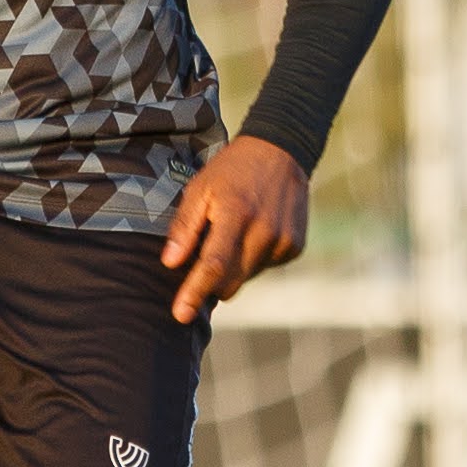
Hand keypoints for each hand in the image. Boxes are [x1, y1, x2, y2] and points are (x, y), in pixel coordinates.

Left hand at [159, 136, 308, 322]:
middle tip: (203, 256)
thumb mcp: (200, 188)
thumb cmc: (231, 171)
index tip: (181, 314)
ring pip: (246, 277)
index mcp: (236, 213)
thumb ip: (185, 226)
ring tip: (232, 232)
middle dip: (211, 282)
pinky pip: (263, 267)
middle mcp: (264, 231)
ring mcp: (283, 241)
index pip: (214, 264)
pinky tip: (252, 232)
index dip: (195, 292)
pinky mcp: (294, 247)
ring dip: (233, 267)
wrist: (280, 151)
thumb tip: (171, 263)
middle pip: (230, 281)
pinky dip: (251, 259)